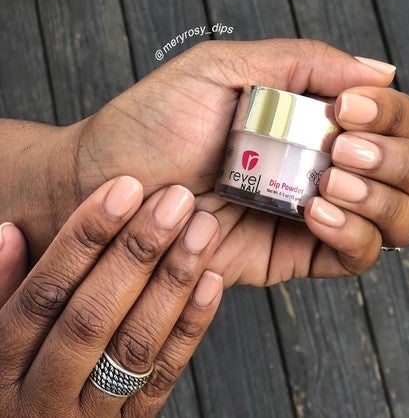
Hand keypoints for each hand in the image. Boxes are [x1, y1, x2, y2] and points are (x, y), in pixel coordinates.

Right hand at [0, 176, 222, 417]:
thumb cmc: (16, 377)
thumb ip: (4, 288)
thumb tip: (7, 233)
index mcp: (0, 367)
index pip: (44, 293)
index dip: (85, 237)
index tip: (125, 190)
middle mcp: (42, 396)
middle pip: (93, 316)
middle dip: (138, 251)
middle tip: (175, 202)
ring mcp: (91, 415)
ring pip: (136, 343)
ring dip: (174, 280)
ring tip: (202, 231)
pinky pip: (165, 374)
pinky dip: (191, 325)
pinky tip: (211, 279)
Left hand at [74, 39, 408, 284]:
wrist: (114, 187)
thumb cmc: (156, 125)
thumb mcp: (223, 70)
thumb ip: (301, 63)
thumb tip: (379, 70)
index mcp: (312, 121)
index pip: (393, 121)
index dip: (391, 115)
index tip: (347, 110)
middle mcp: (323, 167)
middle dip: (393, 159)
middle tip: (340, 149)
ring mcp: (313, 214)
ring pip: (396, 219)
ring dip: (379, 198)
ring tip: (327, 182)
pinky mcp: (294, 254)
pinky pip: (356, 257)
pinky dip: (354, 235)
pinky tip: (316, 212)